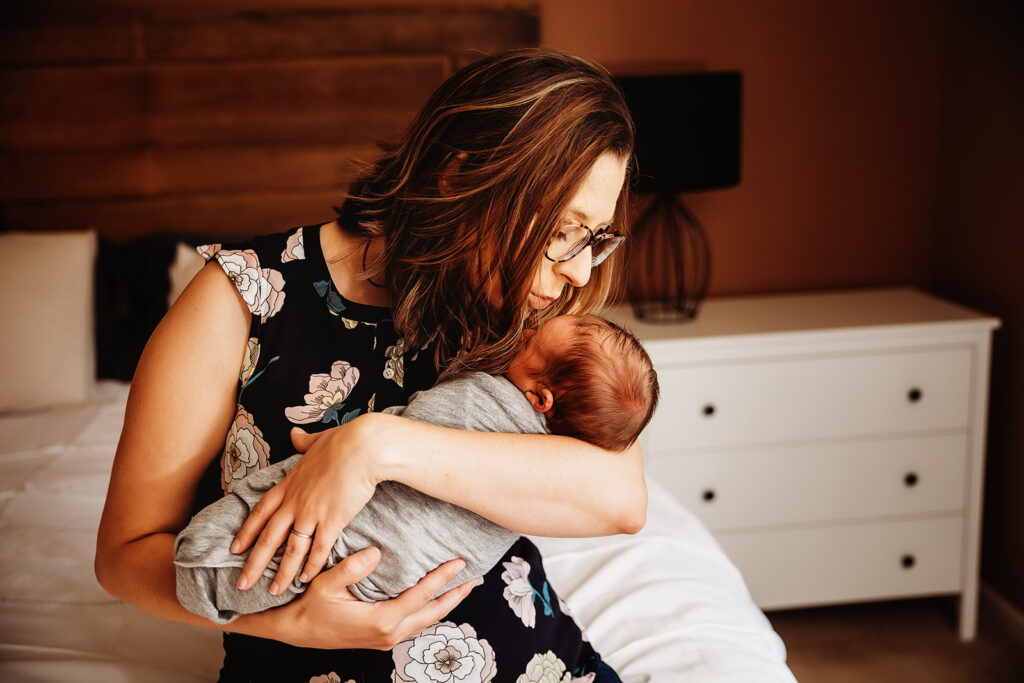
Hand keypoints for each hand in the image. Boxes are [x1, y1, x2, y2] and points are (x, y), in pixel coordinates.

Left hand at [230, 415, 385, 592]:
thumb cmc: (344, 441)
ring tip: (274, 591)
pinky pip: (319, 549)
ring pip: (291, 549)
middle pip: (269, 537)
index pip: (261, 512)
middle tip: (242, 583)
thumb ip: (304, 442)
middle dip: (254, 563)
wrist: (364, 447)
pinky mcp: (332, 520)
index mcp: (290, 483)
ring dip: (282, 572)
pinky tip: (306, 580)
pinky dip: (311, 566)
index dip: (247, 531)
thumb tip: (294, 434)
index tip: (235, 549)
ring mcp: (312, 512)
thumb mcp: (318, 440)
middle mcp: (295, 501)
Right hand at [275, 547, 479, 649]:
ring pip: (427, 621)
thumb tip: (376, 552)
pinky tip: (436, 600)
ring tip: (464, 586)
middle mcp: (389, 633)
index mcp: (381, 620)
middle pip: (434, 613)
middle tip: (475, 577)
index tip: (458, 562)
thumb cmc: (310, 606)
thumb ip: (351, 568)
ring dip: (447, 603)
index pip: (421, 596)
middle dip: (456, 594)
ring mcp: (387, 639)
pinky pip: (416, 624)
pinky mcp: (383, 637)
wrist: (297, 631)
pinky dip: (431, 610)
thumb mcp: (326, 584)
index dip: (442, 578)